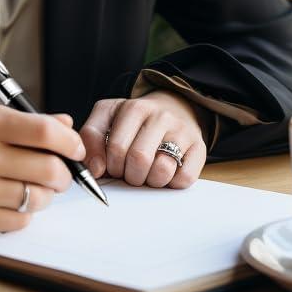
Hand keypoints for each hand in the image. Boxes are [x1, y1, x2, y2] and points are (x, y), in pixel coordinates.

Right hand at [0, 104, 85, 233]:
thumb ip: (28, 121)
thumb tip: (68, 125)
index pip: (45, 131)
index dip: (70, 142)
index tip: (76, 148)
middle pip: (49, 168)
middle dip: (65, 174)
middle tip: (61, 173)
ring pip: (38, 198)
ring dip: (46, 195)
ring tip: (35, 187)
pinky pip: (20, 220)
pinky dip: (25, 213)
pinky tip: (13, 201)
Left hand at [79, 91, 206, 189]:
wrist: (173, 108)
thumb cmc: (135, 121)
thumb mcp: (107, 118)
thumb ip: (91, 138)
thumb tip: (95, 168)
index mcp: (134, 108)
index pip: (116, 148)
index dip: (111, 165)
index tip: (113, 165)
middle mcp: (161, 116)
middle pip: (139, 161)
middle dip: (129, 175)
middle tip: (130, 171)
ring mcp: (182, 131)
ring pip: (162, 171)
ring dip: (150, 181)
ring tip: (148, 171)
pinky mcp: (199, 147)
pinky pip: (183, 179)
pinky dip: (171, 183)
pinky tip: (167, 171)